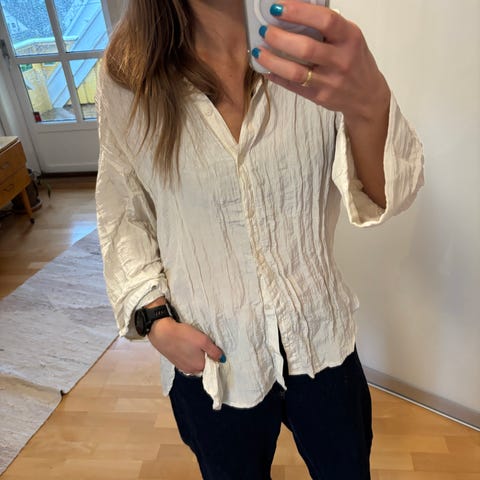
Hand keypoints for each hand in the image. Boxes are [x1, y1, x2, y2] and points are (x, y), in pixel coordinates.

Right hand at [147, 317, 225, 374]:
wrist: (162, 333)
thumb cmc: (184, 335)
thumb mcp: (203, 340)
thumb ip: (214, 351)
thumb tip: (222, 359)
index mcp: (200, 366)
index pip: (212, 364)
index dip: (213, 355)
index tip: (211, 346)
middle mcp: (191, 370)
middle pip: (203, 364)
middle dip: (204, 355)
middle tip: (202, 343)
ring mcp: (182, 367)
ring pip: (194, 362)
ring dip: (196, 354)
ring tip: (193, 343)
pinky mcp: (175, 362)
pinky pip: (186, 360)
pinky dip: (188, 354)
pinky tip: (185, 345)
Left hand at [254, 1, 389, 121]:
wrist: (367, 96)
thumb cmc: (354, 61)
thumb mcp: (350, 39)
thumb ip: (327, 28)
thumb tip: (293, 13)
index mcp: (350, 38)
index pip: (325, 20)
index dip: (299, 12)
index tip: (278, 7)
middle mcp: (341, 60)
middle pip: (306, 48)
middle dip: (279, 38)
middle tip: (265, 30)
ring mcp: (330, 81)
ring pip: (296, 72)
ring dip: (273, 60)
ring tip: (259, 51)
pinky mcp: (320, 97)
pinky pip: (294, 86)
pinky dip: (277, 77)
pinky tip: (266, 68)